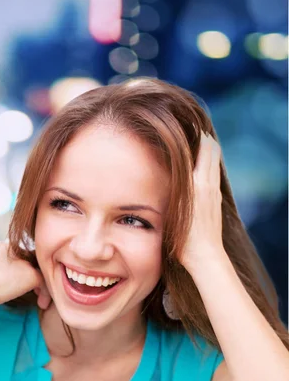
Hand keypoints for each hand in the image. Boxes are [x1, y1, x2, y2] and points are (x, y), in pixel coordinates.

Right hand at [180, 132, 226, 273]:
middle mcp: (209, 184)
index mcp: (198, 183)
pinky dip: (207, 166)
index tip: (186, 125)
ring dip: (207, 152)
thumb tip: (166, 167)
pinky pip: (212, 175)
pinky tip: (196, 170)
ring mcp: (214, 193)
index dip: (198, 135)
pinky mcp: (215, 201)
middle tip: (190, 130)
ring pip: (214, 163)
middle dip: (204, 139)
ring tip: (193, 145)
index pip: (204, 149)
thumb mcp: (173, 206)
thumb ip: (172, 184)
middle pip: (213, 152)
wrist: (203, 255)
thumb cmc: (183, 236)